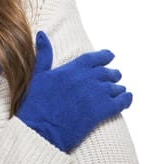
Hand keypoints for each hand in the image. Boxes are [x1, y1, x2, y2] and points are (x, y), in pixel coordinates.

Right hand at [17, 31, 132, 151]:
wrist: (41, 129)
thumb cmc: (36, 103)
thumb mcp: (38, 75)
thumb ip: (44, 54)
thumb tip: (41, 33)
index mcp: (72, 69)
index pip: (94, 58)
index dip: (105, 56)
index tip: (110, 56)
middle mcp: (86, 79)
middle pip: (107, 73)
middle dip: (112, 74)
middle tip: (114, 77)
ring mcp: (96, 95)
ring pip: (116, 87)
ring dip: (118, 88)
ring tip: (118, 91)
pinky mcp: (102, 111)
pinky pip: (122, 102)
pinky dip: (127, 99)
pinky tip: (127, 99)